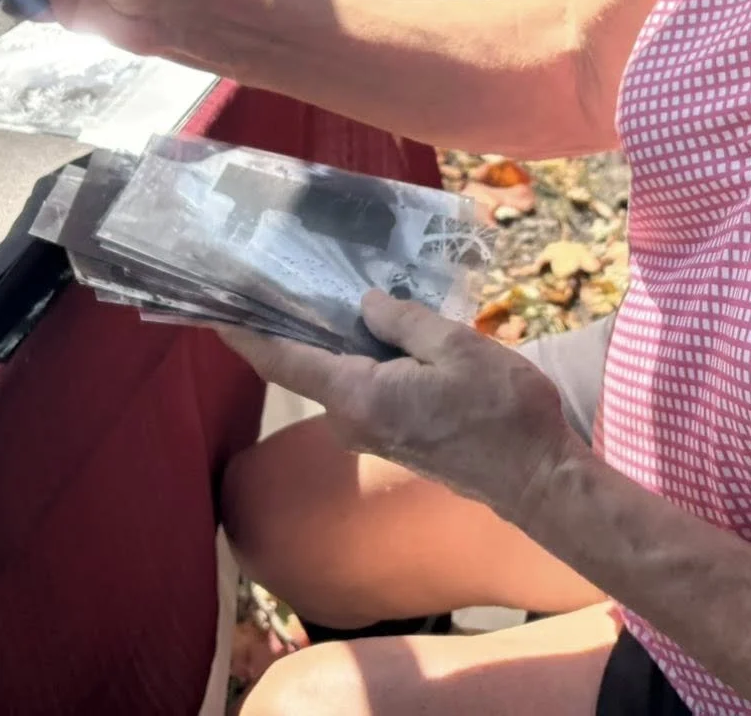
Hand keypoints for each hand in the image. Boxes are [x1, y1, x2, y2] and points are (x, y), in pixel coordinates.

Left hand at [219, 290, 586, 527]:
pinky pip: (365, 389)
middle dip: (299, 323)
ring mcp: (373, 435)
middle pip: (309, 364)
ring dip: (341, 340)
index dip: (243, 334)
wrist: (538, 479)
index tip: (212, 308)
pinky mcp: (396, 439)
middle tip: (291, 272)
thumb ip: (403, 321)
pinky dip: (365, 359)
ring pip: (342, 375)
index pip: (282, 361)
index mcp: (357, 395)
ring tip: (348, 289)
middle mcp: (352, 421)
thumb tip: (365, 304)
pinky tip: (386, 330)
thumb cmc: (501, 411)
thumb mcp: (456, 346)